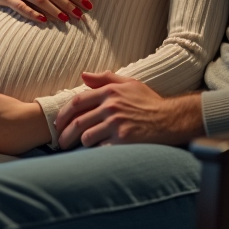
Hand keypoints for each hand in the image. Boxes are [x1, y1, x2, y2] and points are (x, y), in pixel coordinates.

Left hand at [54, 71, 204, 148]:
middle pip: (78, 122)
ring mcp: (117, 123)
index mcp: (110, 91)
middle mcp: (111, 106)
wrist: (171, 119)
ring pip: (86, 137)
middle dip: (65, 134)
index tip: (58, 123)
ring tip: (78, 148)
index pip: (77, 101)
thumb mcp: (130, 83)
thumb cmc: (149, 102)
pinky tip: (95, 153)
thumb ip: (105, 78)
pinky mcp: (123, 140)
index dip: (63, 114)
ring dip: (80, 144)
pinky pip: (100, 148)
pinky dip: (95, 151)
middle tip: (60, 143)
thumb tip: (83, 75)